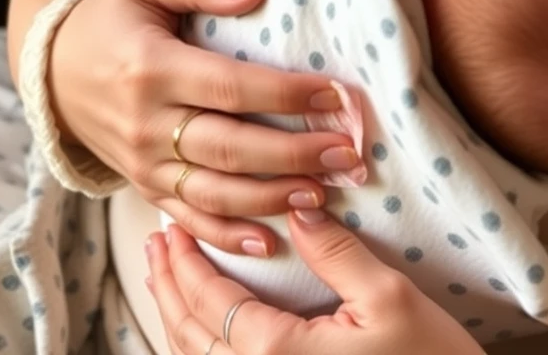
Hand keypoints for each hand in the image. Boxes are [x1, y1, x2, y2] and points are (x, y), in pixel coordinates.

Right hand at [48, 0, 360, 256]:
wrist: (53, 70)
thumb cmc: (113, 18)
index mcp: (153, 68)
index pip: (231, 88)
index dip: (286, 95)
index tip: (335, 95)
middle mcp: (147, 124)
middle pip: (231, 148)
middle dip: (295, 154)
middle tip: (347, 152)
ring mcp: (144, 163)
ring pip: (216, 192)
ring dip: (274, 197)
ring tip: (325, 192)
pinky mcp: (144, 185)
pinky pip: (189, 217)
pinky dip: (228, 236)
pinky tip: (270, 241)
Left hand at [146, 214, 486, 354]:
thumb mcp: (390, 300)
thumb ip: (338, 253)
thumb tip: (298, 207)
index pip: (212, 303)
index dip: (187, 262)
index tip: (172, 225)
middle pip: (191, 334)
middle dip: (168, 284)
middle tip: (157, 243)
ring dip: (174, 315)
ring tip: (164, 278)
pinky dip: (196, 347)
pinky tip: (197, 328)